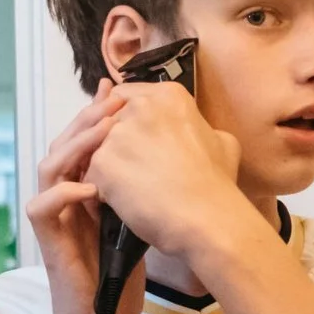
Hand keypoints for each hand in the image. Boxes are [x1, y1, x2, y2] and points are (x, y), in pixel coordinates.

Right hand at [29, 83, 145, 313]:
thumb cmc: (122, 278)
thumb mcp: (136, 224)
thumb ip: (137, 193)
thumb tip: (166, 159)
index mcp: (82, 192)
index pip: (82, 143)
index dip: (96, 116)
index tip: (118, 91)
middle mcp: (63, 200)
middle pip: (63, 145)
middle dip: (87, 119)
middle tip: (112, 99)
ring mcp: (53, 220)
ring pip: (48, 167)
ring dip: (75, 145)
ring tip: (104, 129)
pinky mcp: (48, 242)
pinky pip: (42, 207)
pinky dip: (64, 193)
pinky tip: (89, 185)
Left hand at [83, 78, 248, 262]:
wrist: (206, 217)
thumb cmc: (217, 183)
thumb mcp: (222, 141)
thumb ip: (198, 127)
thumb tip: (194, 130)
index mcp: (168, 95)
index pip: (127, 97)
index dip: (125, 122)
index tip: (132, 143)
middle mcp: (141, 106)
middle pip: (109, 121)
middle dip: (112, 144)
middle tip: (126, 169)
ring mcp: (119, 134)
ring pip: (98, 148)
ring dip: (106, 168)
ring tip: (123, 191)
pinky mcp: (103, 162)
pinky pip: (92, 175)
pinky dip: (101, 191)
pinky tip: (118, 204)